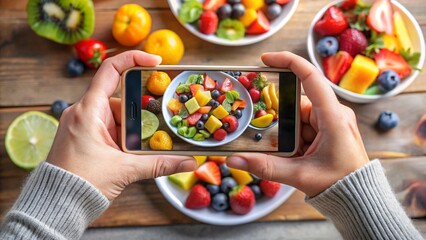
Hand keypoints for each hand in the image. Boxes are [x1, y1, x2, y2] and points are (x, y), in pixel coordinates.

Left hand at [47, 51, 196, 199]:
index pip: (110, 70)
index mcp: (88, 111)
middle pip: (121, 99)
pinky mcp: (86, 138)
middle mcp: (84, 113)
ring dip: (134, 129)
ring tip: (149, 144)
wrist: (56, 205)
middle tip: (160, 121)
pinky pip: (111, 129)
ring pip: (118, 117)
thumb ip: (159, 164)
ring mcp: (84, 126)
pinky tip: (137, 150)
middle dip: (142, 112)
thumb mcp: (124, 170)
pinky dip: (125, 137)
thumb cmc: (79, 184)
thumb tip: (188, 162)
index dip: (134, 59)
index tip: (155, 62)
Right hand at [227, 51, 368, 196]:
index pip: (311, 78)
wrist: (358, 198)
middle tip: (267, 135)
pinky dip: (293, 137)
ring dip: (287, 133)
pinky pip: (303, 126)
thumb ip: (265, 167)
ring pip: (298, 116)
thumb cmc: (340, 184)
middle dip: (280, 118)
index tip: (265, 59)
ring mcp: (331, 121)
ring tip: (287, 153)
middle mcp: (333, 113)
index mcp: (333, 117)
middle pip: (297, 102)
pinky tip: (291, 154)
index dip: (288, 62)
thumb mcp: (299, 175)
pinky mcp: (328, 129)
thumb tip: (234, 160)